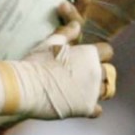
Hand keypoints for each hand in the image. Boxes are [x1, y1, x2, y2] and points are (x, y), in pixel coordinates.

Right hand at [12, 1, 116, 118]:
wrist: (26, 87)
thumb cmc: (37, 62)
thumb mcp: (51, 43)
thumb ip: (67, 33)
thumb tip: (76, 24)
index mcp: (89, 54)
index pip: (107, 51)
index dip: (98, 53)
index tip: (87, 58)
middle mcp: (96, 72)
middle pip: (108, 72)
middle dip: (98, 72)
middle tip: (81, 75)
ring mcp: (93, 91)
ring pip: (106, 90)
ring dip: (96, 89)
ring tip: (80, 90)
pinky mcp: (87, 108)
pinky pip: (98, 110)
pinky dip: (91, 108)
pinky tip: (80, 104)